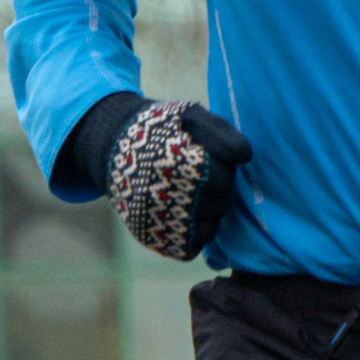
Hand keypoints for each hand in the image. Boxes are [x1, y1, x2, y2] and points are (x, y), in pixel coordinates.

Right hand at [62, 92, 252, 258]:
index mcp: (178, 160)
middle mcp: (167, 192)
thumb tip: (245, 156)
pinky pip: (193, 244)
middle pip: (221, 202)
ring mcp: (157, 218)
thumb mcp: (192, 115)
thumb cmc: (163, 129)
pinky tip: (186, 212)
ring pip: (210, 225)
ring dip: (210, 211)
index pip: (224, 177)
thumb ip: (223, 133)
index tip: (207, 158)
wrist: (114, 146)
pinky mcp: (152, 236)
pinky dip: (196, 232)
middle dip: (220, 189)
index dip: (223, 167)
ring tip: (192, 192)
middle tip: (202, 176)